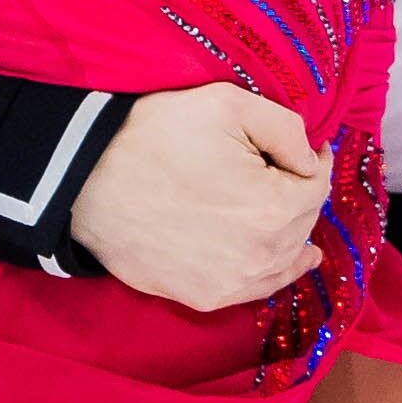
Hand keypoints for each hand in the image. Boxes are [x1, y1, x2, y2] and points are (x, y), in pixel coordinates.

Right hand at [66, 82, 331, 310]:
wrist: (85, 180)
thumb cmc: (154, 135)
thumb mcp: (229, 105)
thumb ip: (288, 129)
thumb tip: (311, 158)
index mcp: (273, 209)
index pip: (316, 184)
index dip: (313, 160)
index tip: (305, 147)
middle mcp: (260, 257)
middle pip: (303, 223)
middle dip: (300, 195)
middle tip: (282, 170)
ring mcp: (230, 284)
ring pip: (285, 259)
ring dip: (294, 233)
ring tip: (297, 215)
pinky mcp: (201, 297)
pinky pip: (256, 288)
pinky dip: (274, 270)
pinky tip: (288, 260)